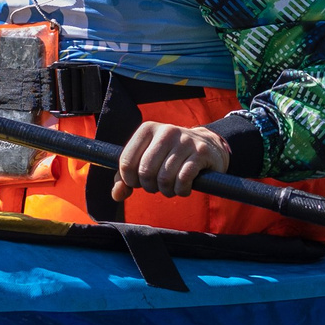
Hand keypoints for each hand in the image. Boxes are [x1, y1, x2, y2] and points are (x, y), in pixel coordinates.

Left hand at [111, 121, 230, 206]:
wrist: (208, 147)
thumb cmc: (171, 156)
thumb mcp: (147, 160)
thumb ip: (127, 177)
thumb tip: (117, 195)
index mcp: (147, 129)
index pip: (126, 161)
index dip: (130, 180)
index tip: (139, 183)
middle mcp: (165, 131)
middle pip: (145, 171)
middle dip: (150, 187)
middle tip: (158, 186)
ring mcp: (184, 140)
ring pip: (164, 177)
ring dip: (167, 191)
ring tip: (171, 187)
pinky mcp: (201, 152)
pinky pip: (183, 180)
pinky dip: (181, 190)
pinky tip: (184, 187)